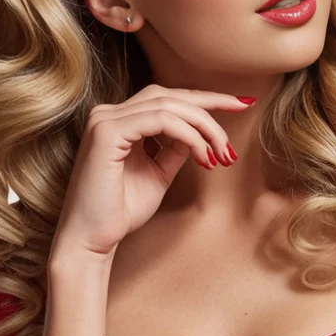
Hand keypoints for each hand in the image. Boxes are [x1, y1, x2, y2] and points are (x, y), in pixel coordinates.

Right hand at [50, 85, 254, 259]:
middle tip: (243, 111)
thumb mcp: (159, 173)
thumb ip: (176, 149)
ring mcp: (105, 120)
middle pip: (170, 95)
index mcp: (120, 120)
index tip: (240, 103)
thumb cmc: (121, 211)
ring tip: (222, 153)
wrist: (92, 240)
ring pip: (169, 106)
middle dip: (211, 105)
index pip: (167, 99)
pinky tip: (204, 156)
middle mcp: (109, 114)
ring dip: (204, 127)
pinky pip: (159, 121)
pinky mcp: (107, 132)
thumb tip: (201, 134)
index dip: (205, 99)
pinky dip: (188, 135)